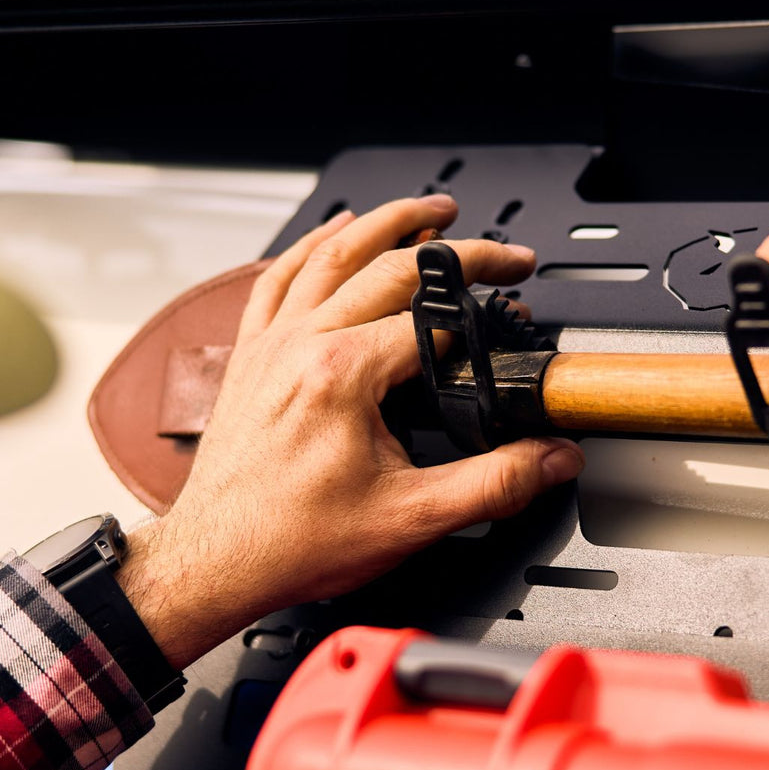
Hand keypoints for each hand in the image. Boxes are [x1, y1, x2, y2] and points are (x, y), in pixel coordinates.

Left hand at [120, 195, 584, 668]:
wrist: (217, 560)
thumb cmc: (290, 541)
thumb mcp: (412, 518)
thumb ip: (494, 483)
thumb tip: (551, 458)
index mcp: (343, 374)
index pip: (432, 314)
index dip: (486, 300)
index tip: (517, 296)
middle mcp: (301, 345)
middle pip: (388, 268)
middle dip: (455, 248)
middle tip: (497, 251)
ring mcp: (271, 345)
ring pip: (330, 256)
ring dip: (384, 223)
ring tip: (427, 209)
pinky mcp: (250, 357)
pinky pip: (277, 279)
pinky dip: (310, 246)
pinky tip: (332, 232)